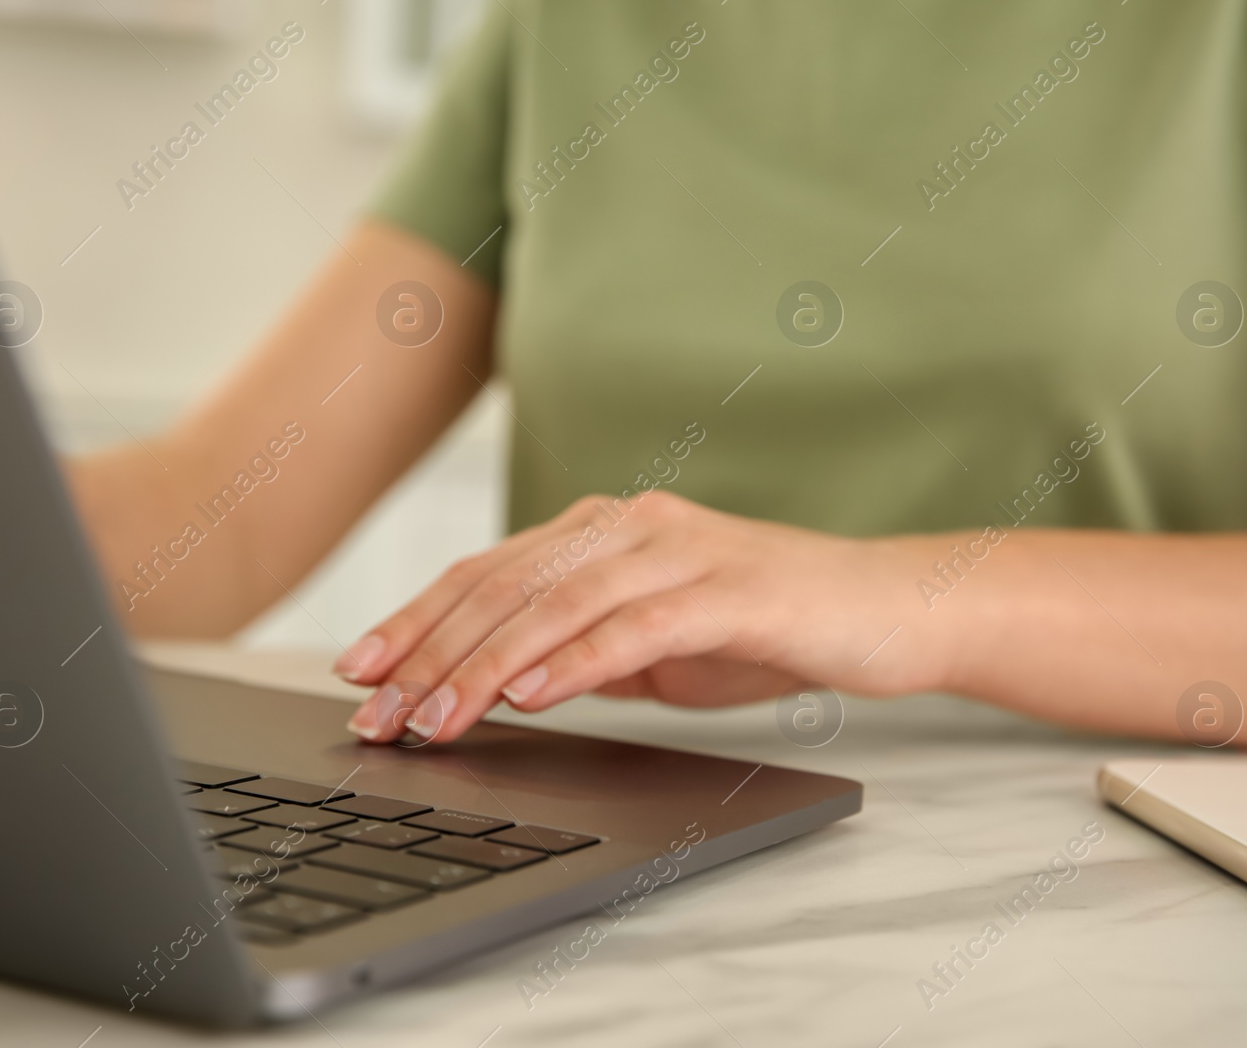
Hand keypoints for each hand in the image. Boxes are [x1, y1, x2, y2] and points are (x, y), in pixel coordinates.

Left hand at [334, 491, 936, 743]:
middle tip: (375, 710)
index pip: (489, 575)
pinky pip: (636, 625)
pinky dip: (578, 661)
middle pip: (505, 585)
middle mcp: (631, 527)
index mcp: (604, 533)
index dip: (416, 622)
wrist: (885, 609)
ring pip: (558, 603)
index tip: (360, 672)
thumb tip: (501, 685)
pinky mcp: (729, 588)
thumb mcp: (654, 646)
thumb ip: (582, 650)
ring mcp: (679, 551)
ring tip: (434, 719)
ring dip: (486, 666)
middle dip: (429, 651)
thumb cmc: (769, 627)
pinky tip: (531, 698)